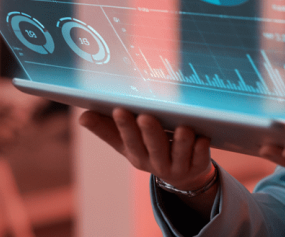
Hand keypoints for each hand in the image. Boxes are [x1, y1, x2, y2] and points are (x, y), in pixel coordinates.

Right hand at [78, 108, 215, 196]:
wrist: (182, 175)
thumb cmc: (149, 150)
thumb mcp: (127, 144)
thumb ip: (107, 129)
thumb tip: (82, 117)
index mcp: (137, 156)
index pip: (129, 141)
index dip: (124, 127)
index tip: (119, 109)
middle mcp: (157, 164)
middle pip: (154, 148)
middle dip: (150, 133)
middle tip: (146, 116)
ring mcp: (179, 166)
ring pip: (180, 153)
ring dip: (181, 141)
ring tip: (183, 127)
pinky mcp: (199, 165)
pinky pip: (201, 157)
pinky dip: (201, 148)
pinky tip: (203, 137)